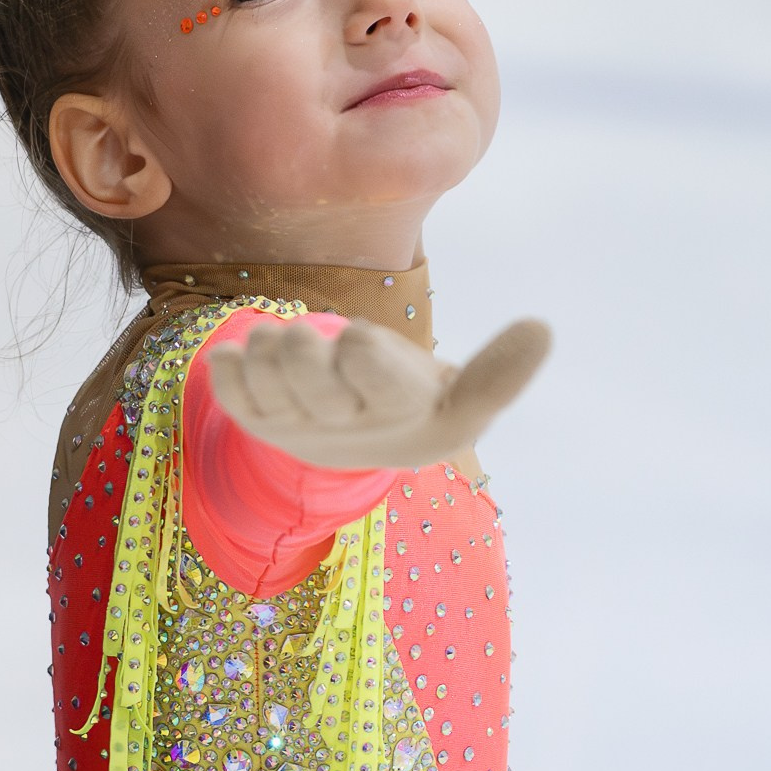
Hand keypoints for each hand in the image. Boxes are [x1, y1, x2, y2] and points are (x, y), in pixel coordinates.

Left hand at [205, 316, 551, 470]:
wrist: (365, 442)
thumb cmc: (420, 405)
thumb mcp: (466, 399)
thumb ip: (502, 371)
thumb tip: (542, 328)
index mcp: (402, 417)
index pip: (382, 388)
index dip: (365, 360)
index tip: (358, 337)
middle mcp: (347, 426)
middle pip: (314, 388)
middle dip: (303, 355)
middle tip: (304, 335)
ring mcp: (299, 426)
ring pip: (269, 388)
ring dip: (265, 355)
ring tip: (277, 339)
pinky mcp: (262, 423)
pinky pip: (234, 402)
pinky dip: (228, 377)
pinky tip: (230, 355)